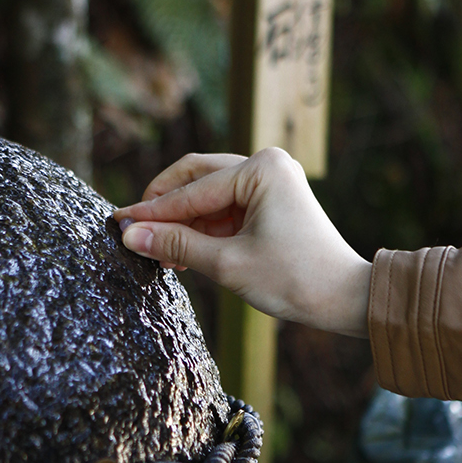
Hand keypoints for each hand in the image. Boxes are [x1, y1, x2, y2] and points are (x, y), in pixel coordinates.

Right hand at [113, 148, 371, 337]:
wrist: (344, 298)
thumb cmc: (294, 278)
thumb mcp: (227, 263)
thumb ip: (175, 245)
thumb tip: (129, 235)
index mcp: (260, 169)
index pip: (191, 190)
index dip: (152, 212)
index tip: (117, 224)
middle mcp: (266, 164)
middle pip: (196, 178)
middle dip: (164, 208)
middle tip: (131, 230)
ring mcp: (270, 181)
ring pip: (207, 196)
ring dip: (182, 223)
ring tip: (156, 253)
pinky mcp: (271, 201)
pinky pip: (224, 209)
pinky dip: (202, 229)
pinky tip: (181, 254)